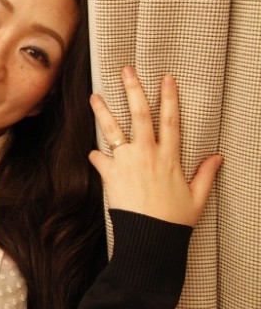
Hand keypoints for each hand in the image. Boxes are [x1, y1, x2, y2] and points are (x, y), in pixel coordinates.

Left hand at [88, 66, 222, 225]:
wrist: (150, 237)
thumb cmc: (174, 219)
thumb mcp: (197, 197)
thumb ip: (205, 174)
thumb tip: (217, 157)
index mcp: (170, 157)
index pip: (171, 120)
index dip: (169, 97)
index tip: (166, 77)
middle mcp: (148, 154)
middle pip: (141, 114)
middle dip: (133, 90)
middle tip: (126, 70)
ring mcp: (128, 162)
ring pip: (114, 130)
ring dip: (103, 111)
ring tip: (94, 96)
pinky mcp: (111, 175)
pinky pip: (98, 158)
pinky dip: (95, 155)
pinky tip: (92, 152)